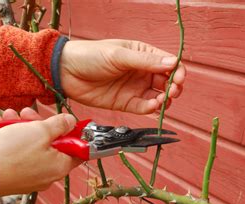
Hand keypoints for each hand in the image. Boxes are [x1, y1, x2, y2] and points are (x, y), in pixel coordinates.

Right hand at [0, 110, 80, 196]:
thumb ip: (60, 124)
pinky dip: (10, 139)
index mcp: (61, 166)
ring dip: (21, 128)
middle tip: (27, 113)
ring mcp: (30, 177)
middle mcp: (48, 175)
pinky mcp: (14, 176)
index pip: (77, 151)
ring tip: (8, 116)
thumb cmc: (13, 153)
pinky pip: (17, 155)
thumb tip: (72, 121)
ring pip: (31, 147)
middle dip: (39, 125)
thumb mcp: (41, 130)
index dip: (73, 134)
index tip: (66, 122)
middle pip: (51, 144)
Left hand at [60, 39, 185, 113]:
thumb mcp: (119, 55)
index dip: (177, 71)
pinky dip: (152, 109)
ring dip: (165, 100)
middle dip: (174, 88)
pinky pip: (145, 108)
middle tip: (172, 92)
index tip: (178, 79)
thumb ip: (146, 61)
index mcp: (143, 55)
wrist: (66, 72)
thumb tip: (173, 63)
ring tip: (162, 100)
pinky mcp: (127, 103)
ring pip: (159, 97)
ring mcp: (135, 88)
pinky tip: (152, 106)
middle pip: (167, 82)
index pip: (168, 63)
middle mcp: (142, 72)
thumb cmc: (90, 56)